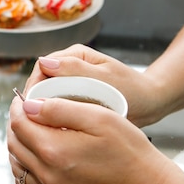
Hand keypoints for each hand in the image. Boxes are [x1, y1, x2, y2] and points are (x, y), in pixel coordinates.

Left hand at [7, 96, 183, 183]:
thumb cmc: (128, 149)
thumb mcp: (98, 117)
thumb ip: (59, 109)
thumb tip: (28, 106)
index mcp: (54, 150)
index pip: (18, 124)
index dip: (17, 107)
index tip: (23, 99)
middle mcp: (46, 176)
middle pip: (14, 144)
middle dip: (16, 125)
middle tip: (26, 113)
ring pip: (17, 166)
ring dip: (18, 147)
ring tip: (30, 133)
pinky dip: (23, 172)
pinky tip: (32, 161)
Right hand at [26, 44, 160, 126]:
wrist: (149, 103)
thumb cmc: (133, 90)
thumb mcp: (105, 79)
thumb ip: (75, 70)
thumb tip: (45, 63)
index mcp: (74, 55)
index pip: (42, 68)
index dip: (35, 88)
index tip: (33, 108)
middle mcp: (68, 66)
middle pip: (41, 83)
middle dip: (38, 102)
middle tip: (38, 123)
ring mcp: (69, 82)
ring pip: (46, 96)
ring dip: (45, 110)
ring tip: (46, 128)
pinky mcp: (72, 97)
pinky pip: (55, 105)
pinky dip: (55, 116)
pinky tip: (57, 128)